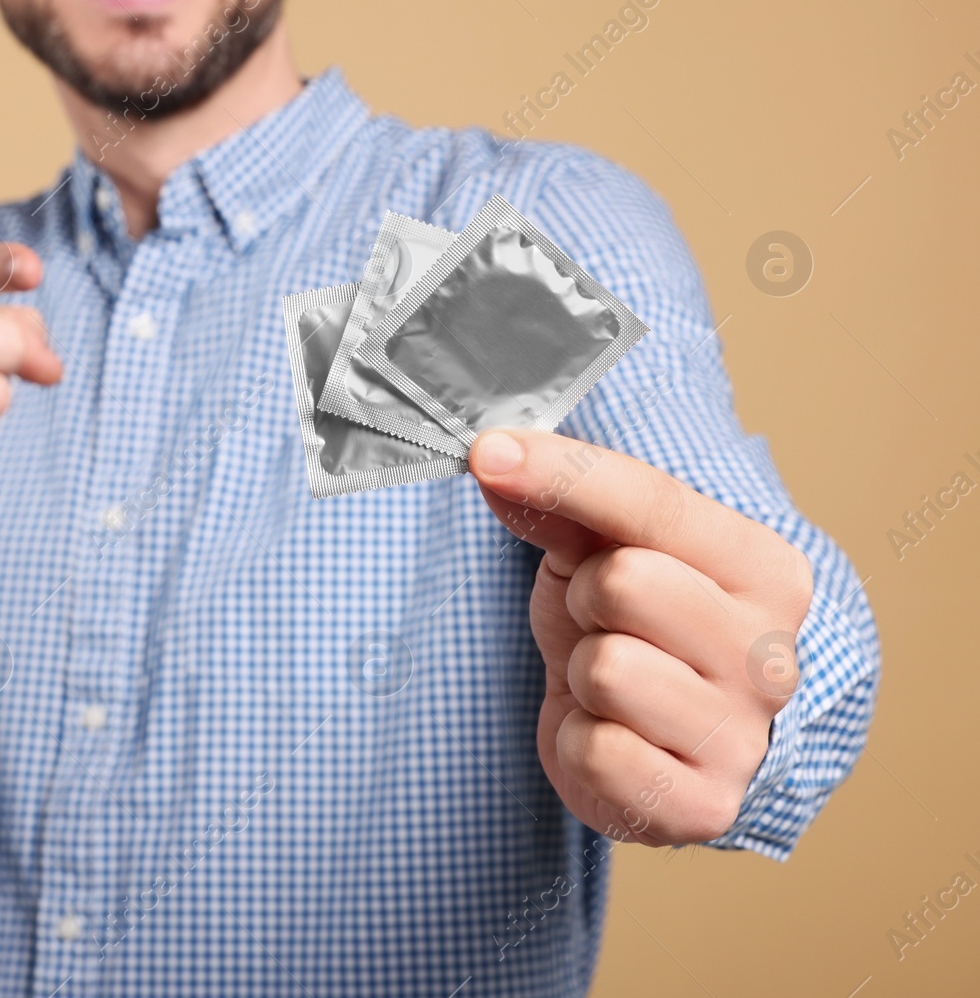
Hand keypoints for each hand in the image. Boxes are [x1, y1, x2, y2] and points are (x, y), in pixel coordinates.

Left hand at [468, 428, 812, 845]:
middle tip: (601, 621)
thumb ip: (560, 501)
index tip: (488, 455)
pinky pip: (598, 750)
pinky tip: (608, 737)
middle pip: (625, 582)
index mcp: (768, 571)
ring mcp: (745, 736)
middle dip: (586, 598)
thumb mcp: (597, 550)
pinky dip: (580, 742)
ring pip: (608, 669)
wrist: (651, 744)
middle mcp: (772, 653)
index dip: (560, 472)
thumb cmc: (633, 629)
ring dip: (581, 674)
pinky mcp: (704, 806)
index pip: (654, 501)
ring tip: (606, 683)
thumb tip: (495, 456)